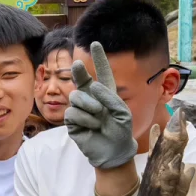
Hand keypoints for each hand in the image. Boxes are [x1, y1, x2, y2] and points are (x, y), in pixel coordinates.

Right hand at [64, 42, 136, 169]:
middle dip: (79, 70)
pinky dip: (85, 119)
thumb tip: (92, 86)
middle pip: (81, 78)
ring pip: (76, 96)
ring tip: (99, 117)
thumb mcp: (123, 112)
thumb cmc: (121, 131)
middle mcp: (91, 98)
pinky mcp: (72, 121)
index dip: (99, 58)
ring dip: (90, 106)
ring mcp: (80, 108)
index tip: (95, 43)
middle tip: (79, 65)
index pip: (102, 73)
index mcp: (106, 93)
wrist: (113, 151)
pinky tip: (92, 126)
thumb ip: (110, 97)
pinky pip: (73, 112)